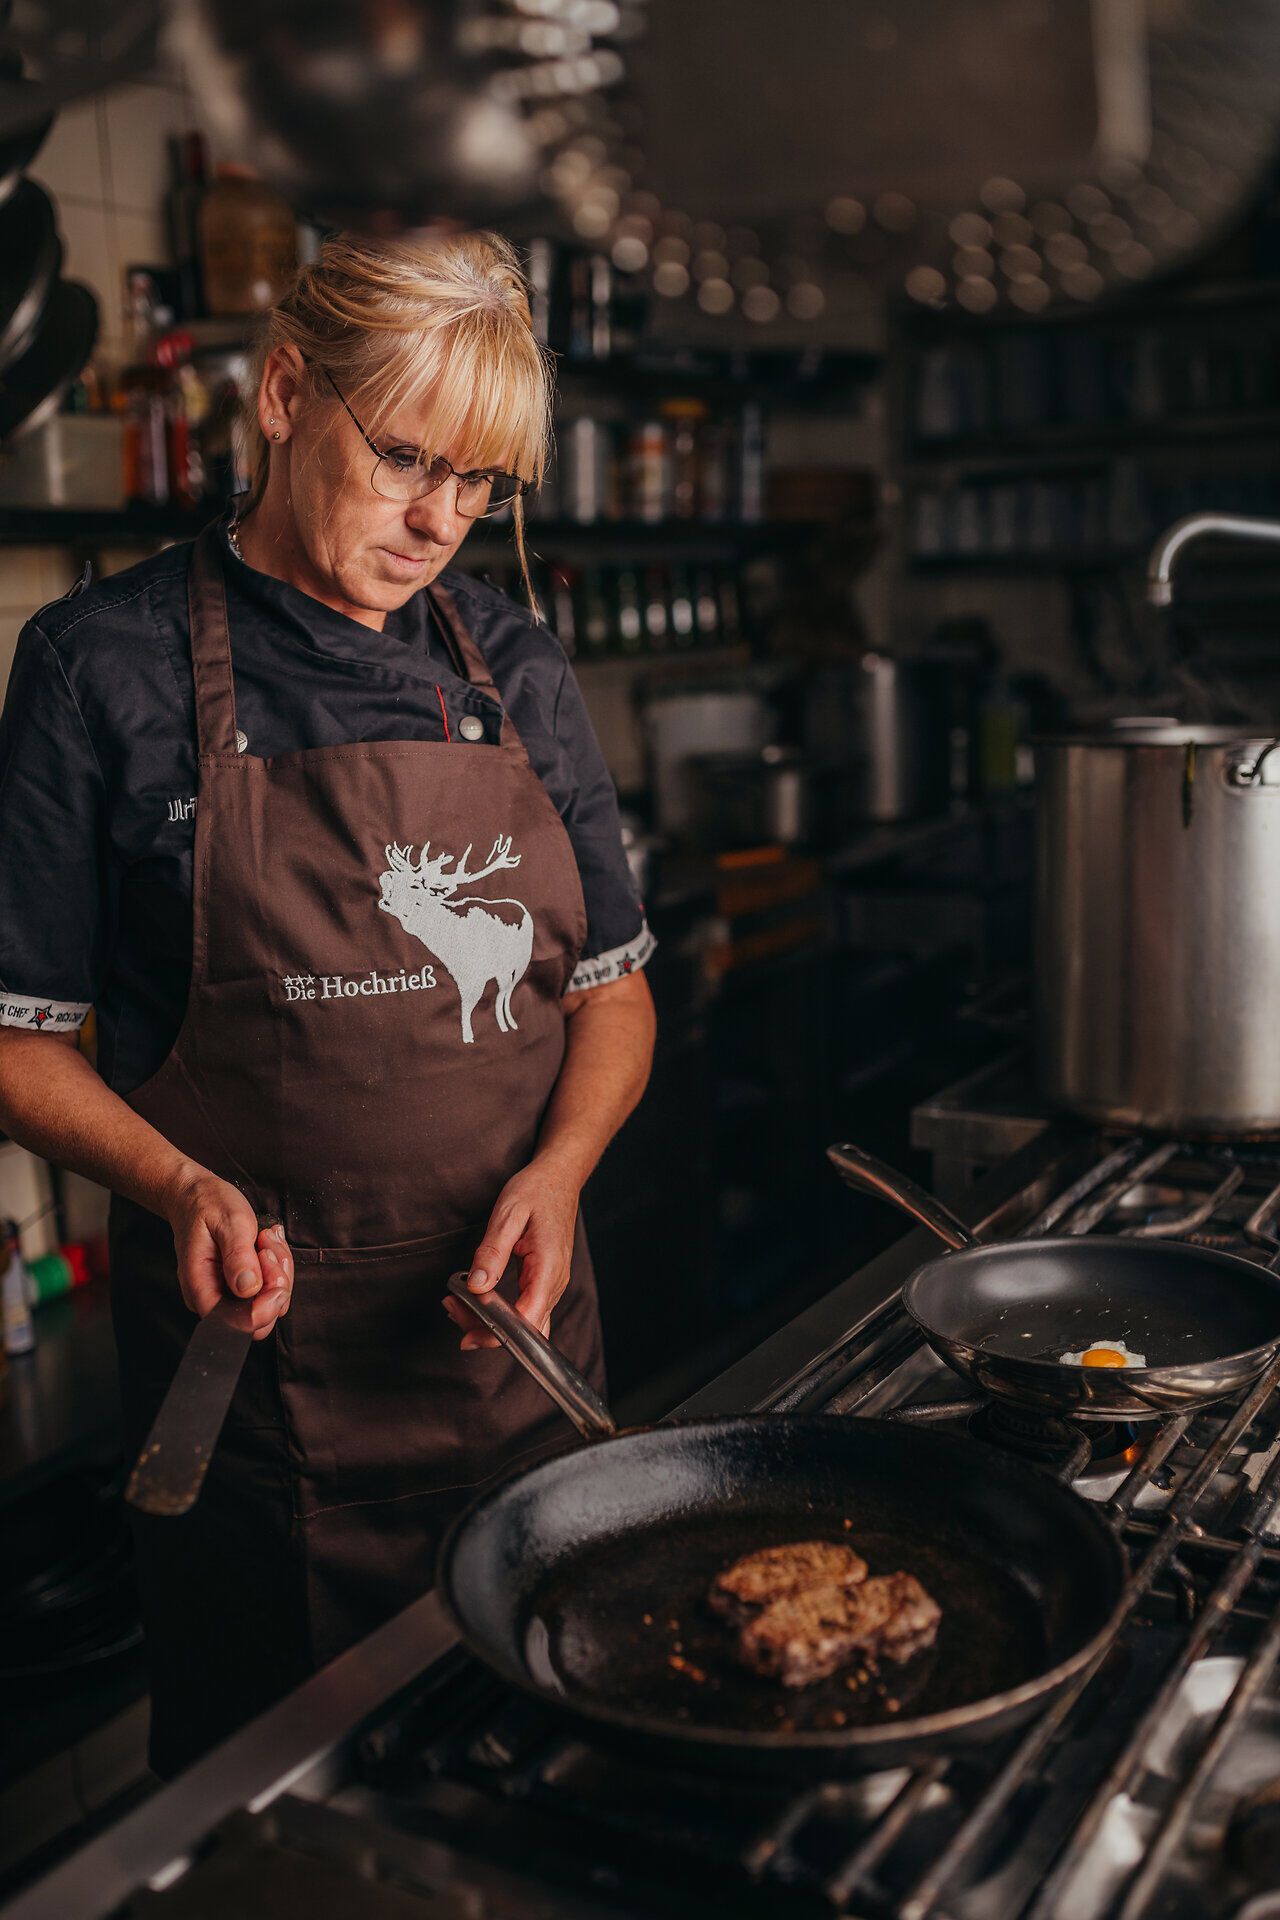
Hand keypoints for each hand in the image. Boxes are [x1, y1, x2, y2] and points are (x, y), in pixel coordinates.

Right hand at [164, 1165, 294, 1341]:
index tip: (273, 1270)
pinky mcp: (241, 1287)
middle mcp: (213, 1299)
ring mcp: (228, 1295)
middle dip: (276, 1284)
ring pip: (271, 1303)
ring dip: (279, 1270)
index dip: (265, 1306)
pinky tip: (266, 1243)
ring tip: (265, 1238)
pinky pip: (271, 1289)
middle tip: (267, 1247)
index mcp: (201, 1288)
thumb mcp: (228, 1222)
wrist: (196, 1196)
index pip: (238, 1324)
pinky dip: (278, 1267)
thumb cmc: (207, 1205)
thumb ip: (238, 1256)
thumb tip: (249, 1288)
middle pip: (261, 1318)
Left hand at [442, 1156, 579, 1350]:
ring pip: (524, 1322)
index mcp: (548, 1267)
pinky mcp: (545, 1281)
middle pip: (523, 1327)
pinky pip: (526, 1309)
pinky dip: (502, 1313)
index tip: (466, 1332)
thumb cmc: (536, 1191)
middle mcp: (555, 1282)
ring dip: (491, 1321)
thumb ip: (492, 1252)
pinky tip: (479, 1303)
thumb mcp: (508, 1215)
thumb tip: (475, 1286)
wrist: (559, 1178)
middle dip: (486, 1329)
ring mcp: (553, 1284)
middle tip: (451, 1308)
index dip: (496, 1333)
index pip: (525, 1319)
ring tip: (458, 1305)